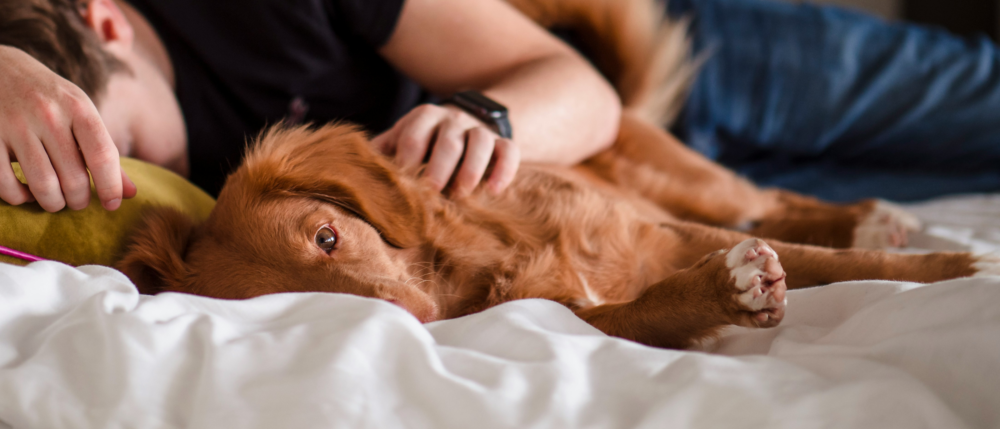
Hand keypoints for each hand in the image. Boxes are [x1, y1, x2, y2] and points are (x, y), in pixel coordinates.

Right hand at [0, 46, 135, 211]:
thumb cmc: (50, 98)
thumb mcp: (81, 113)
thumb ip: (104, 152)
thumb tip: (131, 194)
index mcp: (78, 107)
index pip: (103, 156)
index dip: (111, 187)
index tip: (112, 205)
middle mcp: (48, 114)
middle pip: (74, 178)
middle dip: (79, 200)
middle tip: (78, 201)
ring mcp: (15, 125)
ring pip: (43, 186)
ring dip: (52, 203)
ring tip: (56, 200)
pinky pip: (6, 183)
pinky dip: (18, 197)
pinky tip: (26, 192)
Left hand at [371, 103, 519, 197]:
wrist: (465, 123)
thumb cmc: (424, 141)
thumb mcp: (402, 139)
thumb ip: (383, 152)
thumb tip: (357, 174)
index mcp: (423, 117)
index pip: (413, 135)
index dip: (407, 159)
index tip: (402, 183)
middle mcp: (453, 119)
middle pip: (448, 140)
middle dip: (439, 166)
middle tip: (431, 191)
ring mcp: (480, 129)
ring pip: (481, 141)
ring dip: (471, 169)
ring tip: (461, 194)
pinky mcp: (503, 142)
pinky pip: (509, 151)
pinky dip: (504, 170)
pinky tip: (493, 192)